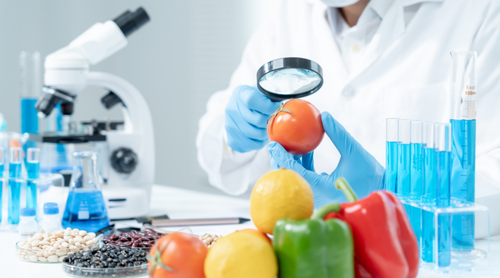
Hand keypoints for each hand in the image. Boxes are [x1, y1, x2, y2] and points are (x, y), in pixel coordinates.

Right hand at [225, 85, 280, 152]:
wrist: (241, 110)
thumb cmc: (256, 102)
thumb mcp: (261, 93)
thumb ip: (270, 98)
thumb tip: (282, 107)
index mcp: (240, 94)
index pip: (252, 100)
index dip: (267, 106)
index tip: (277, 108)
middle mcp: (231, 109)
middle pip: (256, 120)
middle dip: (269, 122)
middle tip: (273, 120)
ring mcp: (229, 125)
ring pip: (255, 134)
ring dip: (265, 133)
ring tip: (266, 129)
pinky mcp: (231, 139)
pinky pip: (250, 145)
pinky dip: (258, 143)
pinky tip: (259, 137)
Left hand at [268, 112, 384, 207]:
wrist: (386, 195)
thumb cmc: (373, 177)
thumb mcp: (355, 152)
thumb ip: (338, 134)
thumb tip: (324, 115)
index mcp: (318, 188)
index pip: (291, 170)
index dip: (280, 156)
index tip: (272, 143)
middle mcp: (314, 196)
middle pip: (290, 176)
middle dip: (281, 159)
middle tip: (276, 142)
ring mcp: (318, 197)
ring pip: (298, 177)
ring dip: (293, 161)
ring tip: (289, 143)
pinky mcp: (323, 195)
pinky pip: (308, 179)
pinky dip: (305, 166)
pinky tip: (307, 150)